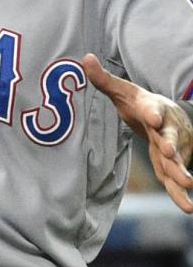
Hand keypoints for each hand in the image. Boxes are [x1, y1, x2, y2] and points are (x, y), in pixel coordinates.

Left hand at [82, 54, 192, 212]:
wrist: (170, 114)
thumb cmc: (140, 103)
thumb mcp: (122, 90)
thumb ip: (103, 79)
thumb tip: (85, 58)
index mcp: (152, 109)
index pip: (152, 110)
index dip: (153, 113)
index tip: (154, 118)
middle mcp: (166, 129)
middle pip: (170, 137)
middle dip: (171, 145)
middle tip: (171, 153)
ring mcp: (173, 147)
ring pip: (177, 161)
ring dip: (182, 173)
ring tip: (188, 185)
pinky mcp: (172, 164)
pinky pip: (176, 180)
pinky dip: (180, 194)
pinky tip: (188, 208)